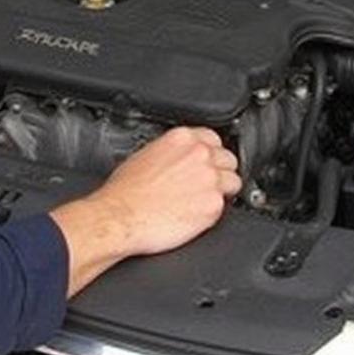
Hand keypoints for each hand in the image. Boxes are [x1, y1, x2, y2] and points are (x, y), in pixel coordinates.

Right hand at [49, 127, 240, 295]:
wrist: (119, 217)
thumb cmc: (125, 191)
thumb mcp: (145, 154)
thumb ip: (172, 151)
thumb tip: (179, 157)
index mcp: (183, 138)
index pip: (214, 137)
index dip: (210, 153)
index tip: (208, 162)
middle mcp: (200, 154)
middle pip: (228, 159)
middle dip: (220, 171)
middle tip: (206, 184)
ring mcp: (210, 179)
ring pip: (234, 182)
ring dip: (223, 191)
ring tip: (205, 200)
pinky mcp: (213, 205)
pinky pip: (225, 207)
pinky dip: (213, 212)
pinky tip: (197, 215)